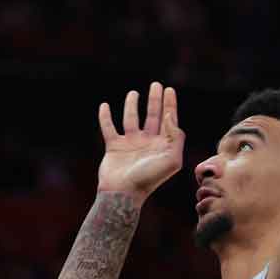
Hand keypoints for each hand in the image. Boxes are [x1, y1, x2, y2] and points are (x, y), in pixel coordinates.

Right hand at [97, 82, 184, 203]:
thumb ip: (175, 137)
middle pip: (152, 116)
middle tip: (156, 85)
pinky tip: (104, 106)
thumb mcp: (171, 160)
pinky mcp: (113, 147)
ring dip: (132, 106)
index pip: (169, 120)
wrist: (123, 193)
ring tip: (133, 93)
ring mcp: (130, 144)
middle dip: (155, 100)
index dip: (170, 104)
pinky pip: (108, 128)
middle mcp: (147, 142)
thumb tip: (170, 116)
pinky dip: (105, 117)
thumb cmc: (149, 179)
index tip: (169, 90)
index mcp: (162, 145)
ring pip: (131, 119)